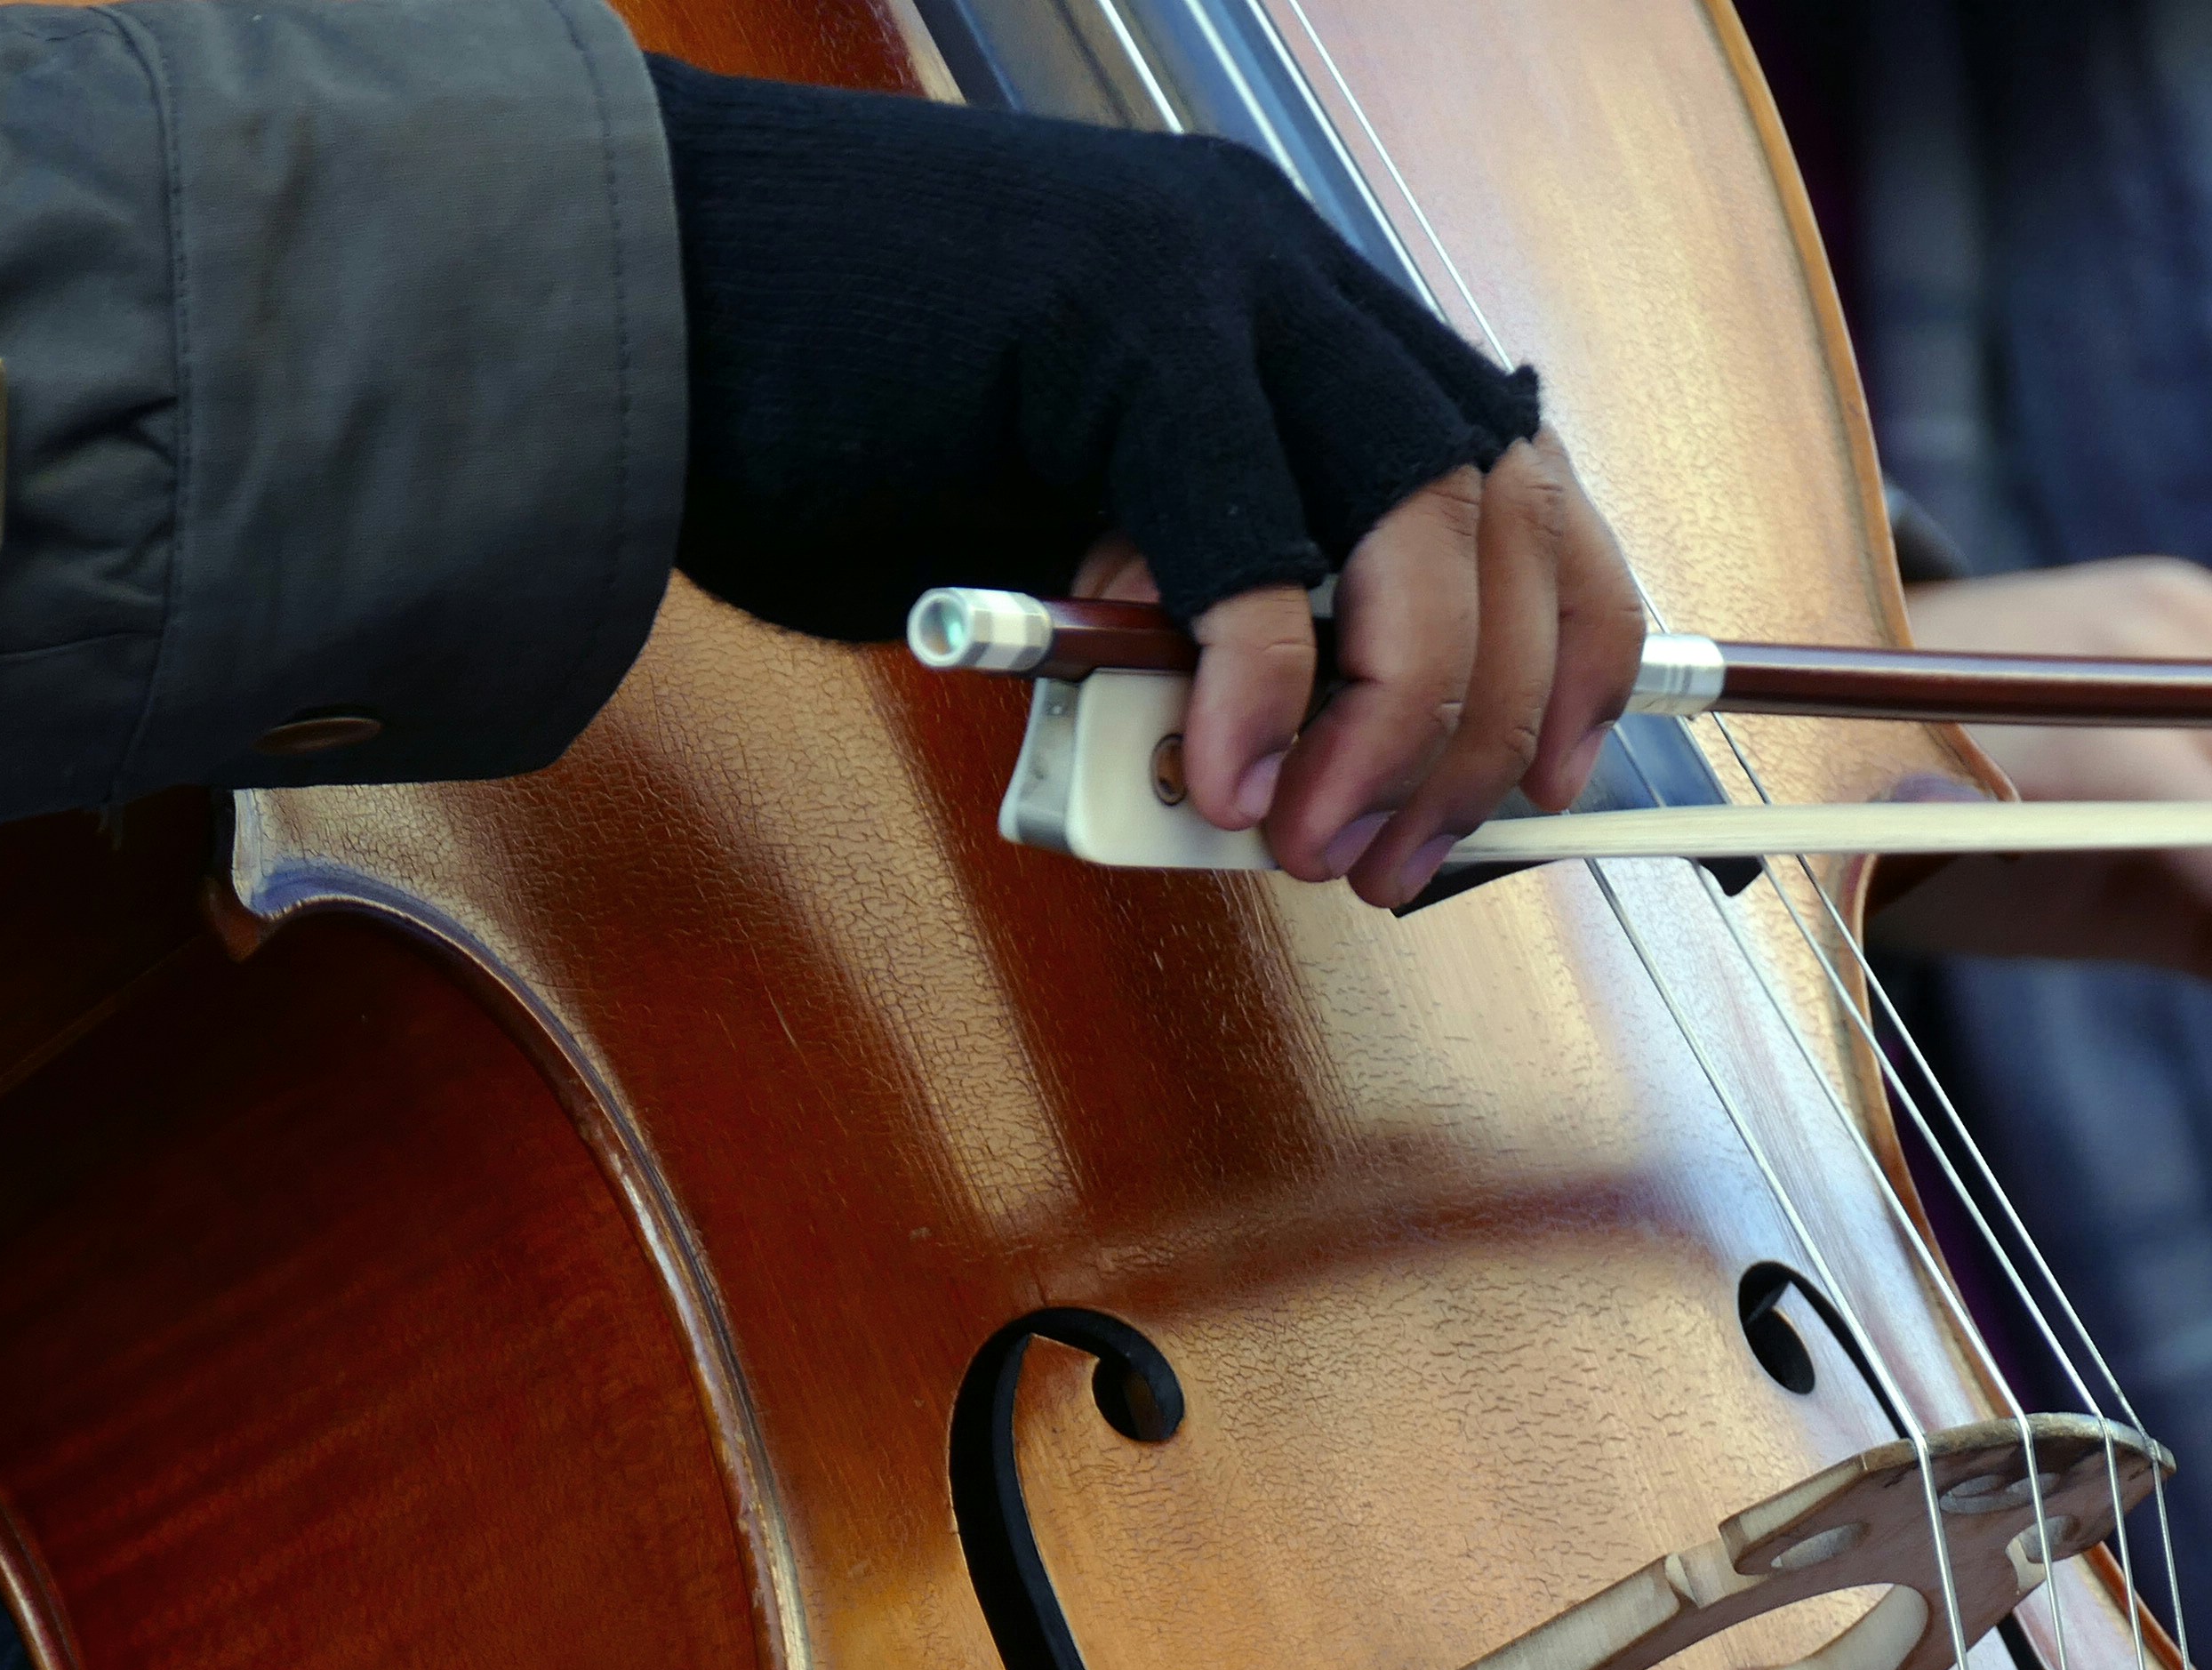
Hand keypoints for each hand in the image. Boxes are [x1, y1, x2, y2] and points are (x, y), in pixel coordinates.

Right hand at [648, 60, 1642, 904]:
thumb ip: (1195, 611)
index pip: (1512, 466)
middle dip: (1479, 720)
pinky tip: (1223, 778)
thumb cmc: (830, 419)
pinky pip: (1254, 533)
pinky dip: (1261, 685)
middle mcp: (1279, 270)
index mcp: (1286, 306)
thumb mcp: (1070, 529)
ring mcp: (1210, 281)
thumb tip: (1291, 767)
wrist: (642, 298)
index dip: (1569, 636)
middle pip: (1497, 505)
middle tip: (1403, 855)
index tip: (1553, 775)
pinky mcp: (1118, 327)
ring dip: (1394, 716)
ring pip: (1418, 517)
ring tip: (1311, 838)